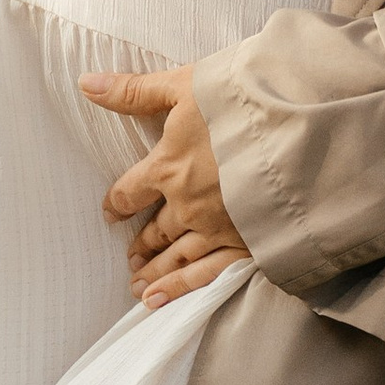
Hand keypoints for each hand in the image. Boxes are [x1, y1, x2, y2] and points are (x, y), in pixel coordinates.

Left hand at [86, 63, 248, 304]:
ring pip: (176, 256)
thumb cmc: (241, 97)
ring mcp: (216, 227)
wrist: (298, 122)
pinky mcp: (245, 241)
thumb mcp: (185, 85)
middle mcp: (186, 203)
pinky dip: (179, 289)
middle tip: (130, 257)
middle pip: (155, 229)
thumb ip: (134, 91)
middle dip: (142, 242)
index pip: (130, 191)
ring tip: (139, 285)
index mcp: (169, 166)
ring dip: (155, 270)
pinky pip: (205, 275)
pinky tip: (159, 301)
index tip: (112, 210)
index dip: (118, 202)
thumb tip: (86, 83)